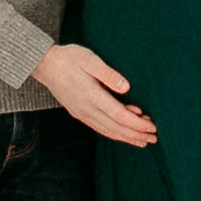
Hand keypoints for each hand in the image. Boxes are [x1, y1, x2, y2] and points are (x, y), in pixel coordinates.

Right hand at [33, 39, 156, 146]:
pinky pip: (100, 128)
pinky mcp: (79, 113)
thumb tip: (126, 87)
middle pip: (116, 128)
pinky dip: (114, 134)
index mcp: (91, 96)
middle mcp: (87, 109)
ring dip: (127, 137)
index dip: (137, 124)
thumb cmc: (69, 58)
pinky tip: (123, 135)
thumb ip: (108, 74)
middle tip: (154, 138)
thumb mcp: (90, 60)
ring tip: (143, 141)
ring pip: (108, 131)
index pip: (119, 115)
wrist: (45, 65)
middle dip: (136, 134)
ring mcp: (82, 113)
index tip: (152, 127)